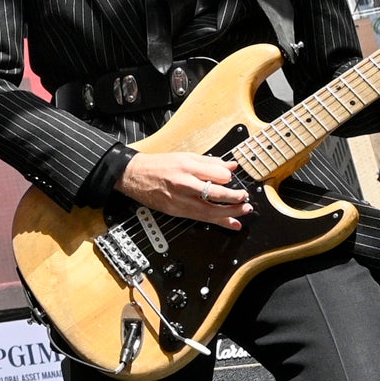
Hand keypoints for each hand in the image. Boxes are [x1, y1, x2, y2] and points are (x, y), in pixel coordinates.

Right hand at [119, 151, 248, 228]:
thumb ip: (210, 162)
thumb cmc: (159, 165)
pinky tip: (231, 223)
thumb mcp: (185, 156)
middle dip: (235, 197)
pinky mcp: (177, 211)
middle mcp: (185, 184)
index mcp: (187, 167)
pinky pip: (202, 218)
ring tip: (244, 211)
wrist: (134, 176)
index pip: (218, 174)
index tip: (231, 179)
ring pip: (211, 210)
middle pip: (216, 194)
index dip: (228, 178)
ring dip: (231, 213)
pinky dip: (219, 222)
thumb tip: (231, 166)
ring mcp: (180, 200)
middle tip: (245, 198)